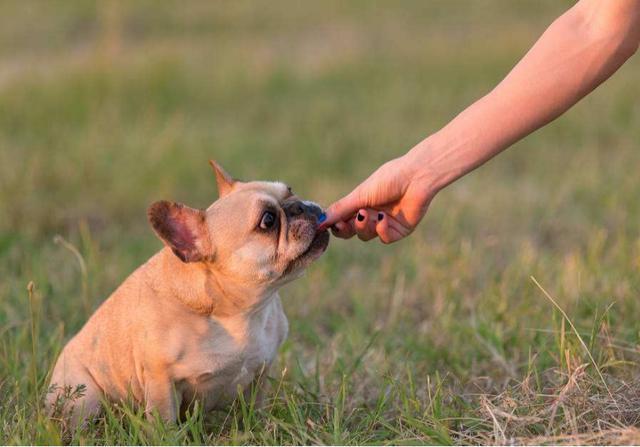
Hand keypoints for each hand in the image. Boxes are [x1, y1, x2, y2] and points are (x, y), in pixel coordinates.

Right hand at [320, 149, 436, 242]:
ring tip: (367, 214)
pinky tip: (383, 219)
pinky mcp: (399, 230)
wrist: (416, 177)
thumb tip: (319, 222)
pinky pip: (384, 238)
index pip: (342, 219)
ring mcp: (385, 223)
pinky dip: (381, 230)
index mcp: (360, 203)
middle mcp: (371, 214)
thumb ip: (340, 209)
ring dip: (363, 227)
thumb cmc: (388, 179)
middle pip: (351, 231)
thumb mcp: (360, 194)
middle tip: (343, 224)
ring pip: (366, 235)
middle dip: (345, 229)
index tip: (327, 224)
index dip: (335, 224)